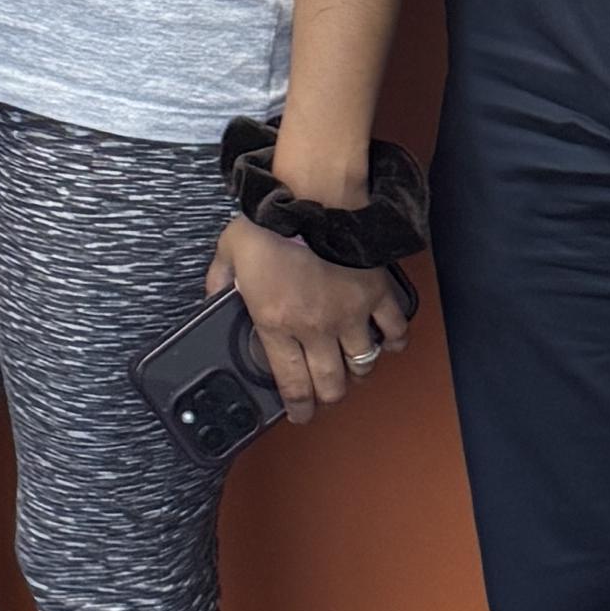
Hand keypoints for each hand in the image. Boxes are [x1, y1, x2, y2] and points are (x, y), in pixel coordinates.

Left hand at [209, 206, 410, 422]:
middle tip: (325, 394)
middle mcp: (316, 328)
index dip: (298, 408)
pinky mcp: (376, 295)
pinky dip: (393, 341)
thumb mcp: (229, 252)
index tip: (300, 415)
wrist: (312, 195)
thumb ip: (219, 282)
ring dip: (358, 372)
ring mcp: (351, 314)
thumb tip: (214, 299)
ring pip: (363, 364)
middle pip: (331, 384)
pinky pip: (395, 330)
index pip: (291, 384)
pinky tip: (386, 343)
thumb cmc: (269, 222)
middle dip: (328, 397)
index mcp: (277, 323)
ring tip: (352, 368)